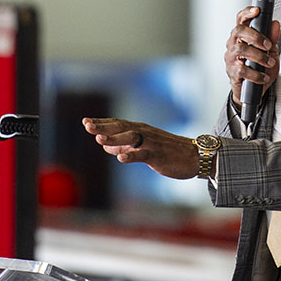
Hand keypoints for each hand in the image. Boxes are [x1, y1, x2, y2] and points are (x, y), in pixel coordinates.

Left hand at [82, 117, 201, 179]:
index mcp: (140, 130)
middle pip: (121, 127)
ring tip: (99, 139)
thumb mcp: (143, 147)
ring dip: (115, 138)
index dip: (102, 123)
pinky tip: (121, 158)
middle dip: (103, 127)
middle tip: (87, 125)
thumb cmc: (168, 151)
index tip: (85, 122)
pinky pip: (144, 155)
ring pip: (131, 139)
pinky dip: (133, 155)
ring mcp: (151, 144)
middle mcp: (144, 133)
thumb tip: (105, 146)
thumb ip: (124, 146)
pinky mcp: (159, 155)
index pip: (118, 124)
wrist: (194, 157)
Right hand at [224, 5, 280, 105]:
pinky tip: (263, 76)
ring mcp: (231, 58)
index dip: (247, 13)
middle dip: (255, 36)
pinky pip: (242, 70)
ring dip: (258, 56)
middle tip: (268, 45)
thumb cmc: (260, 68)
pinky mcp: (232, 72)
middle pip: (238, 31)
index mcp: (242, 36)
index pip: (240, 20)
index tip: (257, 11)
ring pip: (240, 50)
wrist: (254, 90)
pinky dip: (256, 74)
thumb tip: (275, 24)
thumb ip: (272, 38)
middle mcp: (234, 44)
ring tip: (269, 62)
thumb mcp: (270, 52)